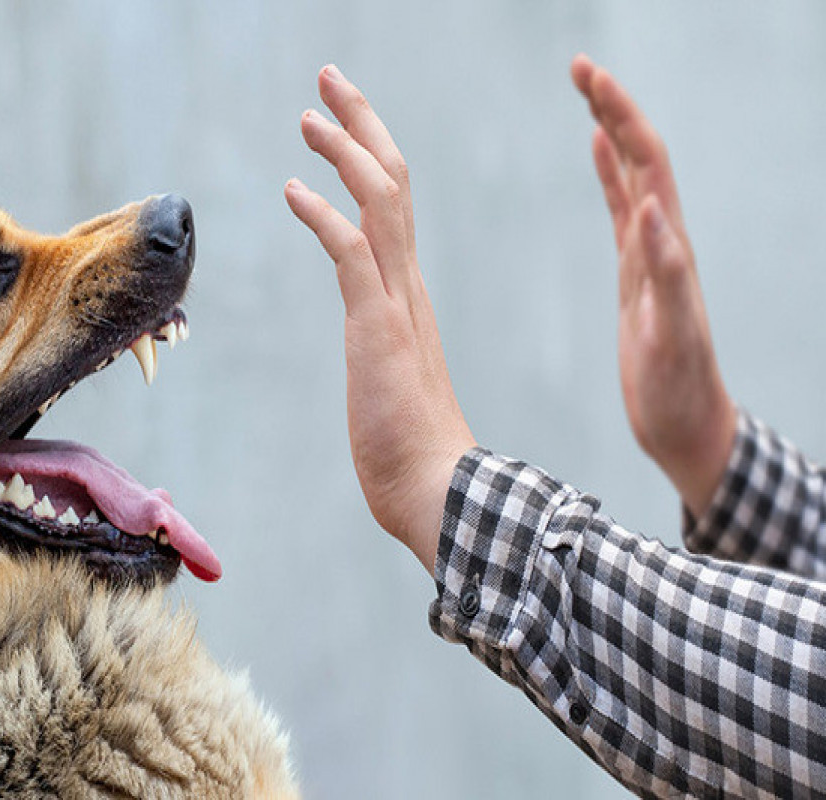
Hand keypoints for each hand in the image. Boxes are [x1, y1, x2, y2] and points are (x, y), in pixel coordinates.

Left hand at [285, 65, 474, 574]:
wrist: (439, 495)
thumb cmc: (413, 454)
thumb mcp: (390, 385)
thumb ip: (386, 356)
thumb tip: (378, 359)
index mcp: (408, 297)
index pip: (393, 207)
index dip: (368, 157)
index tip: (340, 125)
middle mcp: (408, 288)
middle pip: (392, 183)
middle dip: (360, 126)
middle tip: (331, 83)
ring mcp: (396, 306)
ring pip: (380, 202)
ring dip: (344, 152)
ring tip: (309, 115)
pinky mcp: (378, 329)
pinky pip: (351, 254)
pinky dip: (325, 215)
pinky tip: (293, 188)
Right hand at [571, 55, 734, 516]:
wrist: (687, 425)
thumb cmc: (678, 391)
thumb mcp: (670, 336)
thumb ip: (663, 272)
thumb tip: (648, 208)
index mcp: (669, 248)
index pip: (647, 164)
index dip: (620, 117)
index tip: (589, 80)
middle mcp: (663, 240)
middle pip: (639, 156)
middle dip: (612, 107)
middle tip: (578, 67)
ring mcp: (650, 253)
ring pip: (630, 175)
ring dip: (610, 130)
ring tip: (586, 92)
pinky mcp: (636, 272)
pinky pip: (621, 209)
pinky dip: (608, 174)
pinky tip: (595, 154)